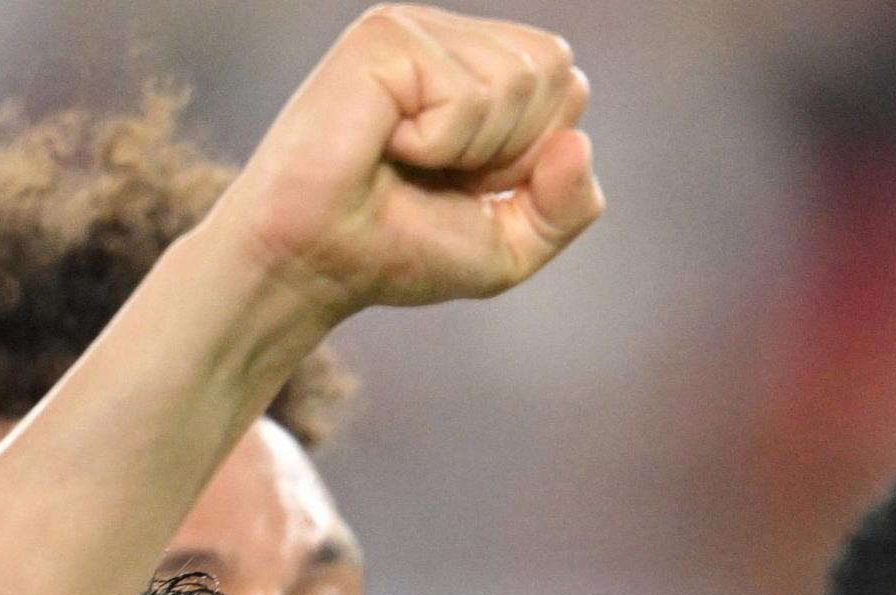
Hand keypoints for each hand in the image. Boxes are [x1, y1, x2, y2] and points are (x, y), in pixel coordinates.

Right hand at [199, 6, 601, 328]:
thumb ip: (570, 204)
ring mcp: (413, 29)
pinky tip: (386, 144)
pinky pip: (468, 95)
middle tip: (439, 171)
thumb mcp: (515, 240)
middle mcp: (447, 37)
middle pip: (554, 71)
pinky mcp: (383, 36)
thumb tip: (578, 143)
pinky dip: (438, 143)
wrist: (318, 264)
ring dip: (473, 147)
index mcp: (479, 67)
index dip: (537, 155)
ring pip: (518, 79)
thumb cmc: (402, 248)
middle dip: (513, 147)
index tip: (469, 181)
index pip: (569, 84)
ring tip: (407, 157)